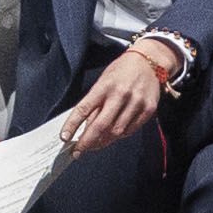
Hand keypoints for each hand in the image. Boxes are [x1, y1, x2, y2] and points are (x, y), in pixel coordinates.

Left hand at [62, 39, 177, 155]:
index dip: (72, 125)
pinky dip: (119, 136)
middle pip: (100, 126)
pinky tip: (113, 135)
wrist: (149, 61)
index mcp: (105, 86)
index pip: (84, 108)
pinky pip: (130, 131)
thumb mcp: (103, 81)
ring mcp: (136, 103)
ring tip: (95, 145)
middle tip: (77, 151)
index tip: (64, 137)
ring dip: (102, 142)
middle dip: (86, 142)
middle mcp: (121, 94)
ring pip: (116, 132)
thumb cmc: (121, 71)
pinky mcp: (148, 109)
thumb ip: (95, 103)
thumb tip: (85, 128)